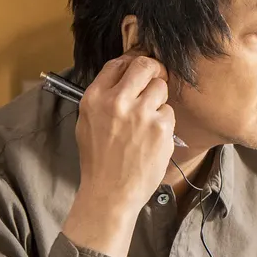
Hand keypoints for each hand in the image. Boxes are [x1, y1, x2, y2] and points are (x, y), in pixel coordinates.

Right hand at [63, 54, 176, 256]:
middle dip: (154, 71)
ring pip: (161, 87)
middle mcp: (117, 101)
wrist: (110, 193)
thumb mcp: (87, 123)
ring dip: (159, 100)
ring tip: (149, 120)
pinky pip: (169, 113)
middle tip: (156, 81)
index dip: (132, 65)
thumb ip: (104, 98)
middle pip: (144, 65)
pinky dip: (165, 124)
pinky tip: (153, 139)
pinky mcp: (160, 127)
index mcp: (95, 98)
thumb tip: (123, 78)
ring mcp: (141, 113)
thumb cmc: (99, 161)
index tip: (139, 73)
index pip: (118, 64)